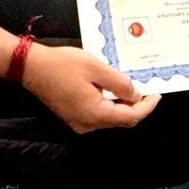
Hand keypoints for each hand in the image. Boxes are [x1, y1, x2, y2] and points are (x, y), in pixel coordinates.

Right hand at [21, 44, 159, 132]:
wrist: (31, 67)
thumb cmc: (62, 64)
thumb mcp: (97, 68)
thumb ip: (120, 84)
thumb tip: (136, 95)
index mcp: (95, 114)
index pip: (130, 117)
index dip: (146, 106)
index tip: (156, 94)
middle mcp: (87, 124)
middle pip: (121, 120)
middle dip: (136, 106)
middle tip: (146, 87)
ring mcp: (79, 123)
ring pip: (110, 118)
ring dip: (123, 104)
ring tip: (131, 85)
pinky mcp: (73, 117)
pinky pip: (98, 115)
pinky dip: (110, 104)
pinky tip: (113, 90)